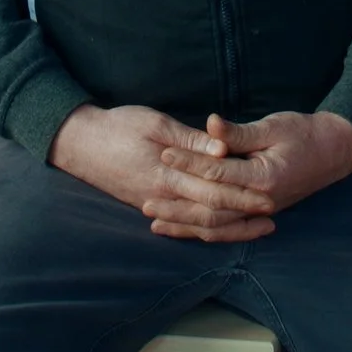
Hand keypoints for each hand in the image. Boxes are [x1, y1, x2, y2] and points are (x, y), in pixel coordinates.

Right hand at [48, 104, 278, 241]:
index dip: (243, 195)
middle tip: (271, 216)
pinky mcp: (148, 206)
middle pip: (210, 214)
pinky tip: (222, 229)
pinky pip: (182, 224)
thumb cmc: (118, 125)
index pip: (213, 191)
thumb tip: (222, 149)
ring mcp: (154, 205)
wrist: (79, 144)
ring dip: (229, 229)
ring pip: (197, 225)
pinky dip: (204, 229)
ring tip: (256, 228)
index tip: (269, 196)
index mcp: (165, 174)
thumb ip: (190, 139)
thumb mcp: (155, 122)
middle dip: (243, 217)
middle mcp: (161, 196)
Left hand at [154, 111, 351, 233]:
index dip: (188, 164)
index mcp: (264, 178)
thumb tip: (210, 125)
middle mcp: (261, 201)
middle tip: (145, 199)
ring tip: (155, 222)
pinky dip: (204, 231)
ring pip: (217, 226)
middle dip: (177, 203)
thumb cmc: (304, 133)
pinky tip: (183, 228)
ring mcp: (261, 211)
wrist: (335, 151)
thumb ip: (238, 133)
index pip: (217, 173)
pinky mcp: (258, 213)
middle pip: (211, 208)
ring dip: (185, 224)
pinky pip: (228, 229)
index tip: (164, 154)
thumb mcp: (273, 126)